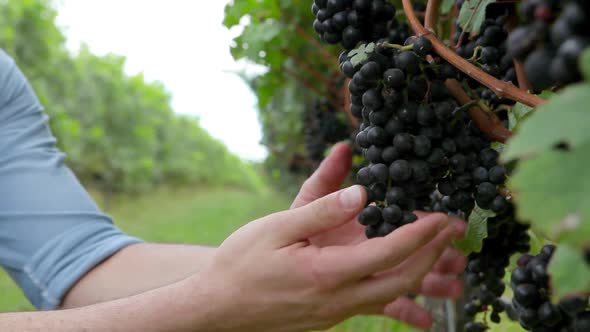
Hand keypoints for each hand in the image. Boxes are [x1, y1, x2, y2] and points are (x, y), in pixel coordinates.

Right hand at [191, 178, 457, 331]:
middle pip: (401, 280)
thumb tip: (362, 191)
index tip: (442, 218)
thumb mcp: (278, 227)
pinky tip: (424, 313)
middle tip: (456, 233)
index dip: (419, 236)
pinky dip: (403, 305)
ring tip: (456, 273)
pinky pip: (375, 310)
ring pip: (393, 299)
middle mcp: (338, 297)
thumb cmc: (242, 262)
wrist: (219, 307)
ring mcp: (337, 311)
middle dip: (433, 256)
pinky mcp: (332, 314)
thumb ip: (322, 209)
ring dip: (426, 283)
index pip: (387, 253)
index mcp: (326, 272)